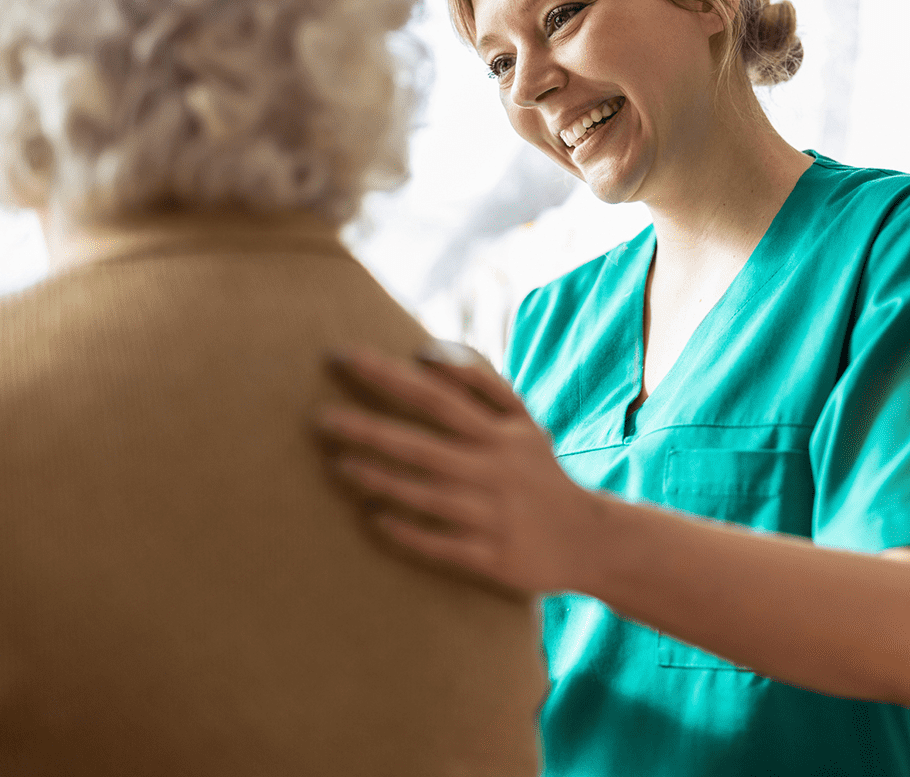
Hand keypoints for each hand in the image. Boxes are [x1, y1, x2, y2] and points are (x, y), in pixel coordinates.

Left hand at [314, 342, 598, 594]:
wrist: (589, 539)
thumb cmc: (539, 471)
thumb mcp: (522, 422)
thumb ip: (480, 382)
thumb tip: (426, 352)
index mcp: (500, 434)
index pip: (436, 396)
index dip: (388, 376)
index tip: (342, 357)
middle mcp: (495, 471)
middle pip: (423, 446)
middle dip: (370, 430)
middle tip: (319, 418)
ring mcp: (493, 516)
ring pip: (427, 495)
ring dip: (380, 480)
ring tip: (337, 466)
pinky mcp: (493, 558)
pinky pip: (442, 546)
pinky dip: (408, 533)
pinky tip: (373, 519)